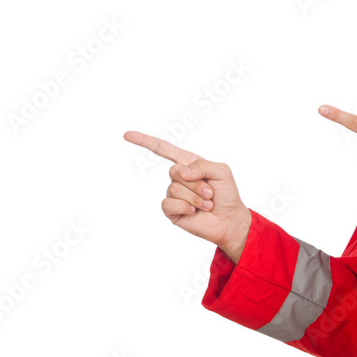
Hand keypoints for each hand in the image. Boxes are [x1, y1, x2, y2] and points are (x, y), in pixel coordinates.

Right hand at [123, 131, 251, 262]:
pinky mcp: (172, 210)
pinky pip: (169, 203)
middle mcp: (179, 178)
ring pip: (174, 189)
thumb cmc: (227, 194)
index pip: (164, 149)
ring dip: (195, 197)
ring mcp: (174, 194)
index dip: (145, 141)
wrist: (229, 221)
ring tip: (206, 204)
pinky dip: (185, 207)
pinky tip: (194, 211)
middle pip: (174, 171)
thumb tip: (181, 173)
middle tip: (210, 193)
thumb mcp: (222, 171)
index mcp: (189, 163)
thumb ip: (202, 165)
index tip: (127, 135)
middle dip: (196, 183)